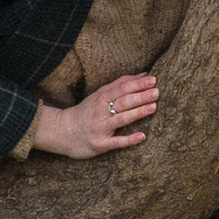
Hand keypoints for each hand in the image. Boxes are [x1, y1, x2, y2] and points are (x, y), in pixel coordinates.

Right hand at [35, 72, 157, 158]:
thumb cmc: (86, 112)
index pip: (122, 88)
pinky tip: (142, 136)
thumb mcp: (100, 95)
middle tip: (157, 92)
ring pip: (121, 119)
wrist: (62, 131)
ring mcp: (100, 128)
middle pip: (123, 102)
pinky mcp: (100, 143)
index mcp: (101, 97)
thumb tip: (144, 75)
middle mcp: (100, 111)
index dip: (138, 84)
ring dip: (137, 113)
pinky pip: (116, 142)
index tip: (153, 79)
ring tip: (154, 107)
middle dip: (140, 96)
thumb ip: (120, 85)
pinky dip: (129, 139)